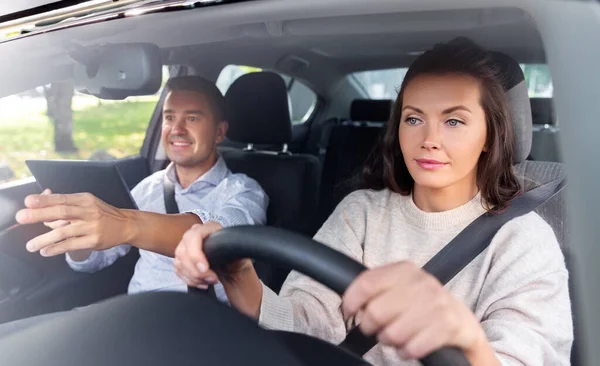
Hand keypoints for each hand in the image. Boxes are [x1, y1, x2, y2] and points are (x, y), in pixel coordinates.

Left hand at [15, 191, 134, 256]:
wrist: (125, 225)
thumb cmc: (101, 214)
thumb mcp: (86, 204)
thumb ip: (64, 204)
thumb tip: (41, 202)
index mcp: (85, 199)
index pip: (62, 199)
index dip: (45, 200)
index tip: (28, 201)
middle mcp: (88, 212)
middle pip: (62, 212)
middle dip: (40, 214)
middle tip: (22, 217)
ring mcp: (91, 227)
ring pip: (64, 232)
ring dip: (44, 239)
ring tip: (31, 245)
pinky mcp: (94, 241)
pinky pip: (72, 245)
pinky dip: (57, 249)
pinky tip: (46, 251)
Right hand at [174, 222, 251, 288]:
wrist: (231, 268)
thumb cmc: (235, 258)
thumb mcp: (238, 251)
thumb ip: (235, 248)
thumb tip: (236, 247)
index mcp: (209, 228)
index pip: (194, 237)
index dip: (196, 255)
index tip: (205, 269)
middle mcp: (194, 234)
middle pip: (183, 252)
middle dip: (196, 271)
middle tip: (211, 278)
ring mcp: (186, 246)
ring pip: (179, 263)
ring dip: (194, 277)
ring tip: (210, 281)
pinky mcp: (182, 259)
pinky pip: (179, 271)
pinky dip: (190, 280)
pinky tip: (202, 282)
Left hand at [342, 262, 493, 362]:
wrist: (462, 321)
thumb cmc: (421, 305)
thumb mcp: (400, 288)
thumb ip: (376, 288)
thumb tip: (350, 302)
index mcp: (405, 270)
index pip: (366, 283)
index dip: (352, 301)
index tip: (349, 312)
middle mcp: (421, 283)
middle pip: (375, 312)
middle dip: (371, 327)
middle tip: (378, 328)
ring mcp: (436, 304)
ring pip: (392, 333)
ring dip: (389, 340)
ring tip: (396, 336)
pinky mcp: (448, 326)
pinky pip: (412, 348)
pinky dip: (405, 352)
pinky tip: (409, 346)